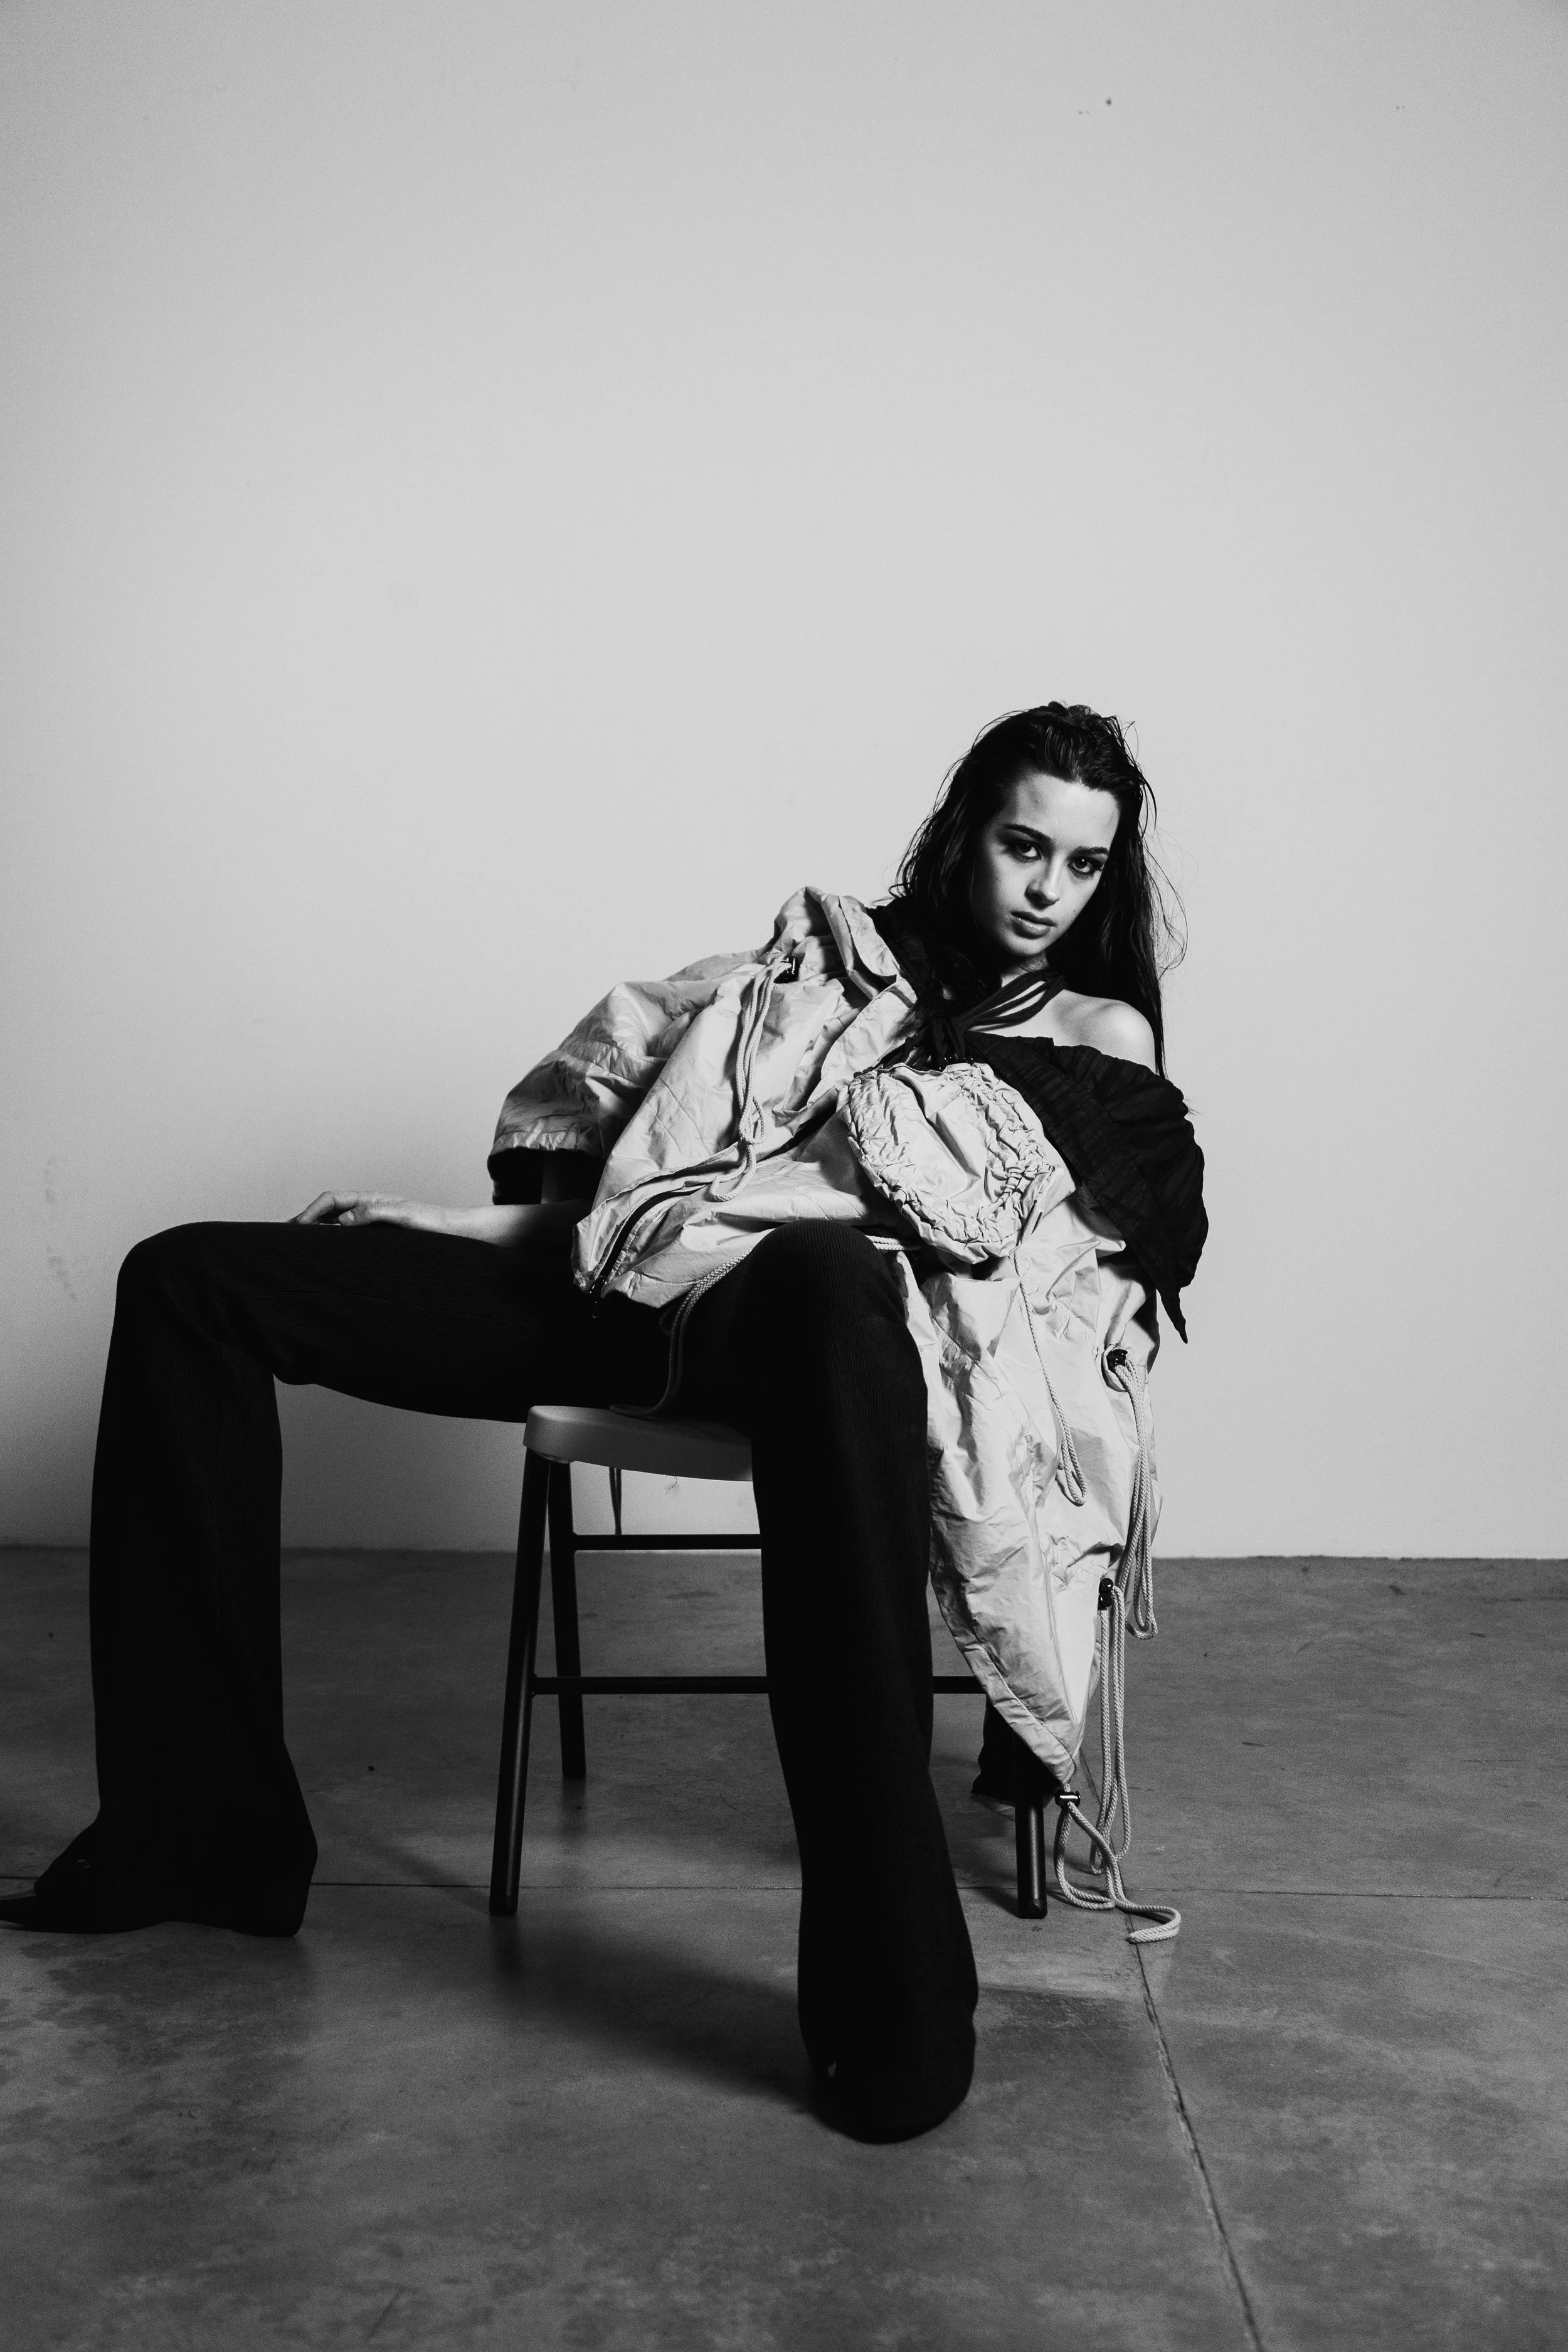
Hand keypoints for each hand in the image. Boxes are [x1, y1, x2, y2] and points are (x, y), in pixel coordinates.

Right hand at [292, 1192, 453, 1234]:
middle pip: (330, 1211)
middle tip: (285, 1236)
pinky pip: (349, 1238)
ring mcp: (373, 1223)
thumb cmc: (433, 1222)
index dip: (311, 1211)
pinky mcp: (380, 1237)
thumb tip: (343, 1221)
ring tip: (299, 1246)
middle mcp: (369, 1209)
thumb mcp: (403, 1216)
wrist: (455, 1232)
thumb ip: (374, 1214)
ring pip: (337, 1225)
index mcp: (371, 1199)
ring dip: (318, 1232)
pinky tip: (327, 1255)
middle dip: (307, 1220)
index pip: (332, 1200)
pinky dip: (333, 1242)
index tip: (297, 1226)